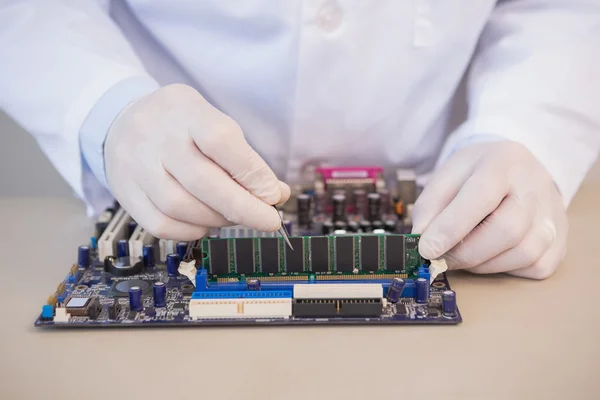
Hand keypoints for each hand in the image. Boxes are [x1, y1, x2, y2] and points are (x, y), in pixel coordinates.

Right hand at [104, 84, 289, 239]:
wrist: (121, 122)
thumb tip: (275, 195)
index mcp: (185, 110)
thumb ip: (244, 157)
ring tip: (233, 217)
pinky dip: (191, 231)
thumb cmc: (181, 126)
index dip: (252, 173)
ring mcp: (136, 165)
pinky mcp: (125, 192)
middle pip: (202, 181)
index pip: (221, 141)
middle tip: (268, 221)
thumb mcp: (213, 123)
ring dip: (218, 220)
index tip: (274, 195)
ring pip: (180, 207)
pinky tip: (205, 224)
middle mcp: (156, 136)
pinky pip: (161, 224)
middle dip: (243, 208)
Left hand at [412, 141, 567, 279]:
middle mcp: (535, 186)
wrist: (517, 168)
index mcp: (503, 162)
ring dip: (483, 264)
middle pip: (507, 230)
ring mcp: (553, 214)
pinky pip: (536, 267)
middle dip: (465, 252)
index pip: (480, 197)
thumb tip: (421, 241)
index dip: (452, 227)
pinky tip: (491, 255)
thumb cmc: (478, 173)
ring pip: (523, 253)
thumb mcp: (448, 175)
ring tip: (464, 254)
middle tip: (440, 258)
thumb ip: (430, 205)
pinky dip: (506, 269)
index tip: (427, 249)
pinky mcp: (560, 240)